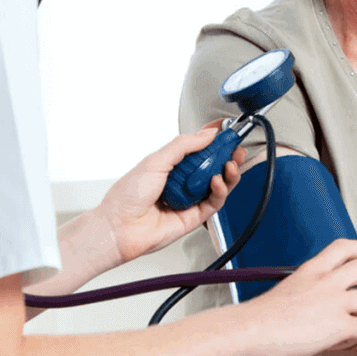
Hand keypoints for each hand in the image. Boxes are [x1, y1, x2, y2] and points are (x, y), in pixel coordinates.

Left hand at [97, 120, 245, 265]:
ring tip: (231, 163)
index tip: (226, 128)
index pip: (198, 146)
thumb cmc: (127, 196)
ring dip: (229, 172)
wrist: (120, 227)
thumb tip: (207, 134)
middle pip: (214, 165)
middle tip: (236, 147)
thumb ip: (183, 145)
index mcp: (172, 164)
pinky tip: (218, 181)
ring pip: (219, 183)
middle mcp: (183, 180)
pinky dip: (220, 190)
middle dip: (228, 155)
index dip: (213, 137)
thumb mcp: (156, 161)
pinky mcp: (196, 216)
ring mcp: (190, 198)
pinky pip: (215, 201)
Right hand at [236, 239, 356, 355]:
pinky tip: (336, 342)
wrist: (253, 330)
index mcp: (312, 269)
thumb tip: (323, 298)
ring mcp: (335, 302)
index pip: (345, 246)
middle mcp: (327, 281)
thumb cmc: (264, 316)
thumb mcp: (289, 286)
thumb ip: (310, 286)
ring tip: (347, 325)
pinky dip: (351, 339)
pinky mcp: (339, 324)